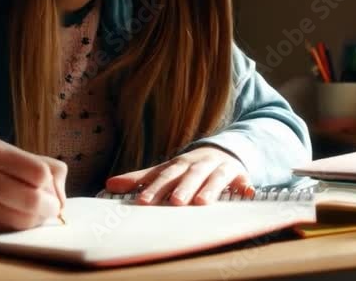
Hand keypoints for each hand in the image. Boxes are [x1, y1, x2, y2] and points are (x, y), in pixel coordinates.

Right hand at [0, 139, 66, 233]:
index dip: (52, 185)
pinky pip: (10, 232)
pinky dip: (20, 228)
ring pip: (25, 220)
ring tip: (33, 212)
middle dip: (50, 206)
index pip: (40, 173)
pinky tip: (14, 218)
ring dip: (37, 219)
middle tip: (50, 206)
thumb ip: (45, 166)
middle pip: (34, 200)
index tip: (50, 188)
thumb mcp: (9, 155)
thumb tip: (62, 196)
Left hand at [104, 146, 252, 205]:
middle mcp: (198, 164)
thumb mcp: (166, 171)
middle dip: (182, 188)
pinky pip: (243, 180)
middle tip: (173, 203)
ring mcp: (219, 167)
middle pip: (189, 175)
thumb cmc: (189, 167)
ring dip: (209, 188)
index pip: (165, 176)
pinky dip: (245, 185)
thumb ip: (140, 179)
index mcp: (179, 164)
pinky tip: (247, 192)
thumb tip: (109, 185)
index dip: (154, 188)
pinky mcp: (238, 173)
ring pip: (215, 177)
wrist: (222, 152)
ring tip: (202, 203)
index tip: (142, 202)